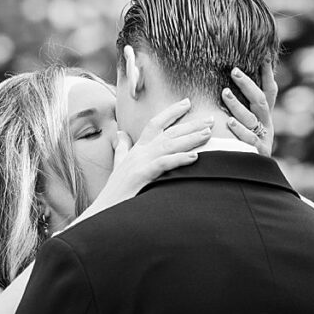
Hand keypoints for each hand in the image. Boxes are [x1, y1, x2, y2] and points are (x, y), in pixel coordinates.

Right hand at [78, 99, 211, 222]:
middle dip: (190, 124)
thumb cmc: (114, 191)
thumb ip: (121, 149)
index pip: (155, 124)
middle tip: (210, 119)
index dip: (171, 112)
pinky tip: (194, 157)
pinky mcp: (141, 176)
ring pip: (168, 145)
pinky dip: (178, 159)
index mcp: (136, 150)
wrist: (103, 211)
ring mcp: (139, 164)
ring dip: (190, 139)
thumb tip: (121, 134)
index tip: (187, 103)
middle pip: (168, 132)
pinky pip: (163, 164)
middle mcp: (139, 153)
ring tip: (207, 134)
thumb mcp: (118, 165)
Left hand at [222, 62, 277, 155]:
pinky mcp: (258, 151)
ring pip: (251, 117)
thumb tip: (226, 88)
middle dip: (248, 85)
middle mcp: (266, 124)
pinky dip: (239, 130)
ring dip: (237, 105)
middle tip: (234, 71)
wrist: (254, 176)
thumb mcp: (247, 127)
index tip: (263, 58)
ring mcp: (263, 137)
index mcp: (265, 116)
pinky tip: (228, 122)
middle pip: (260, 100)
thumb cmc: (245, 147)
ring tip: (225, 92)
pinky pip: (248, 139)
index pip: (269, 91)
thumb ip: (242, 110)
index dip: (267, 75)